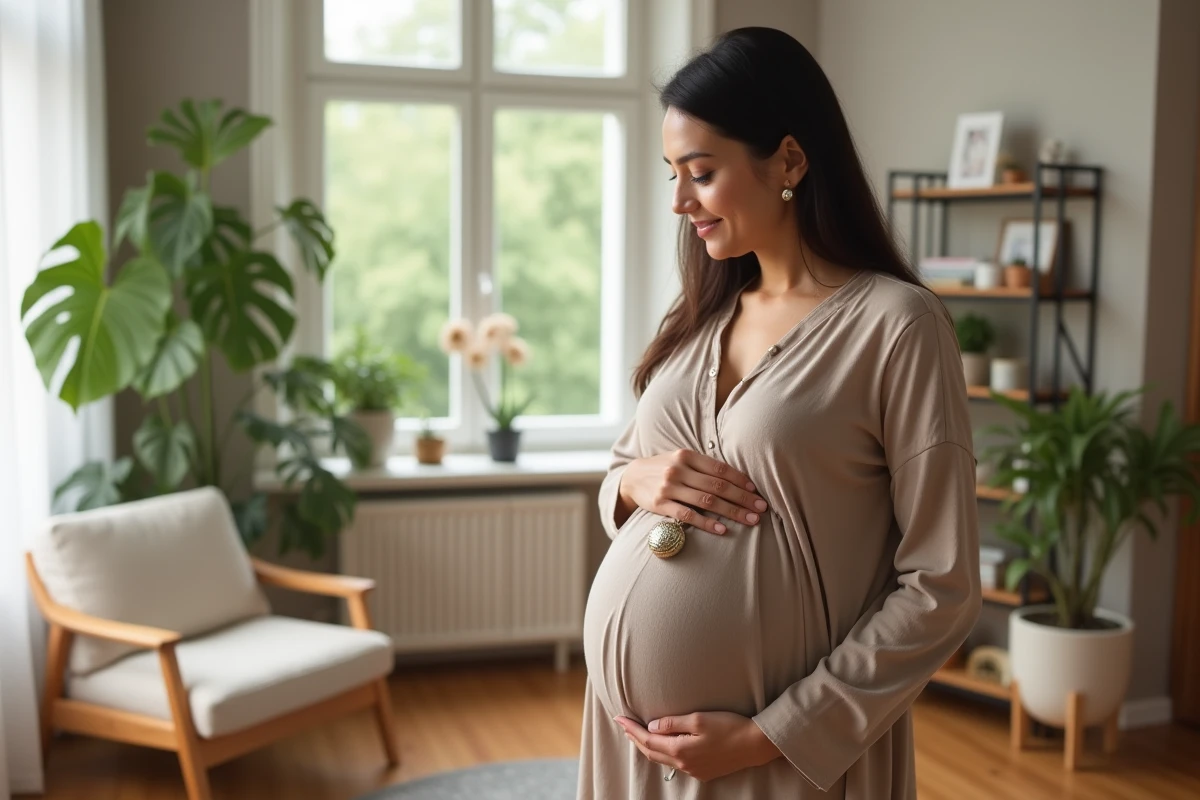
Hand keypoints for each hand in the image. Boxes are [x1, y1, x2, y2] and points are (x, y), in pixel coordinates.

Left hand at [614, 712, 780, 781]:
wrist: (754, 745)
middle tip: (623, 725)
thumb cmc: (729, 726)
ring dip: (647, 746)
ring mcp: (693, 770)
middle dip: (635, 738)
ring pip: (661, 759)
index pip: (648, 739)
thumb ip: (672, 723)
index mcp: (680, 750)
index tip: (619, 718)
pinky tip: (661, 746)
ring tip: (636, 735)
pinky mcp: (702, 771)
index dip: (631, 729)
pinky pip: (674, 763)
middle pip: (651, 752)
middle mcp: (684, 764)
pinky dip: (662, 753)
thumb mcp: (698, 719)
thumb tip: (652, 725)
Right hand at [619, 450, 768, 535]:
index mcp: (687, 455)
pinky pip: (687, 515)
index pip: (720, 468)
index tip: (757, 491)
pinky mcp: (660, 504)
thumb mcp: (681, 459)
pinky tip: (722, 529)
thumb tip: (739, 478)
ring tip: (750, 520)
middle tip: (761, 509)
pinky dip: (706, 522)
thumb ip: (704, 466)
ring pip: (707, 501)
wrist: (631, 477)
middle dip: (743, 498)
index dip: (741, 480)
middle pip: (717, 486)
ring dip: (732, 511)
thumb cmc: (664, 468)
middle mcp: (678, 470)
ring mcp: (668, 487)